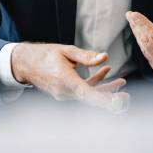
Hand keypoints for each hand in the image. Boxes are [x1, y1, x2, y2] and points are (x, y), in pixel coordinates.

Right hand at [11, 43, 128, 111]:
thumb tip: (105, 57)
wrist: (26, 64)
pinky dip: (95, 83)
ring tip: (122, 81)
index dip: (102, 98)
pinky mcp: (65, 93)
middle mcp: (64, 91)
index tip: (116, 101)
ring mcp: (64, 94)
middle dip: (110, 98)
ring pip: (89, 95)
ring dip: (105, 89)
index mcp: (65, 80)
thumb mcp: (66, 51)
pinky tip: (106, 71)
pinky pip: (83, 91)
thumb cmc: (45, 55)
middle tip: (127, 97)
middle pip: (91, 98)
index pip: (86, 93)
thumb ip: (86, 56)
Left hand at [126, 6, 152, 95]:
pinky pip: (148, 57)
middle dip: (137, 27)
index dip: (143, 24)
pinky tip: (140, 37)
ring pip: (145, 50)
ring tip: (133, 23)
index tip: (134, 14)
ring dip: (138, 35)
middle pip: (146, 42)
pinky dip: (143, 45)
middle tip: (130, 15)